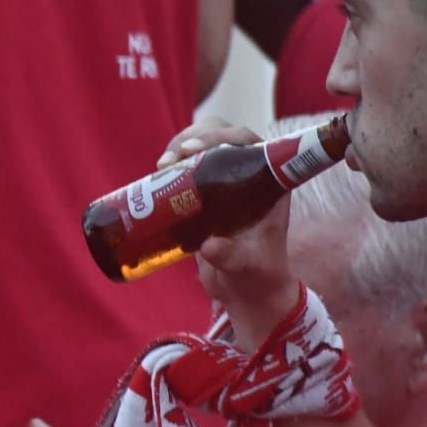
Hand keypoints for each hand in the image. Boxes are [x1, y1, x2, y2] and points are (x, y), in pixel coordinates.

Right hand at [157, 118, 299, 346]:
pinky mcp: (206, 195)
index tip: (193, 150)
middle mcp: (250, 176)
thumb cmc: (256, 276)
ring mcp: (227, 184)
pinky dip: (172, 164)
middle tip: (169, 161)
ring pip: (205, 146)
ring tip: (161, 166)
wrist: (247, 290)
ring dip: (180, 146)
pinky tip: (157, 173)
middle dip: (195, 138)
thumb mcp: (246, 267)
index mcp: (269, 184)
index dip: (221, 138)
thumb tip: (210, 245)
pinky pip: (190, 167)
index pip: (249, 144)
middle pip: (224, 136)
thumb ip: (231, 257)